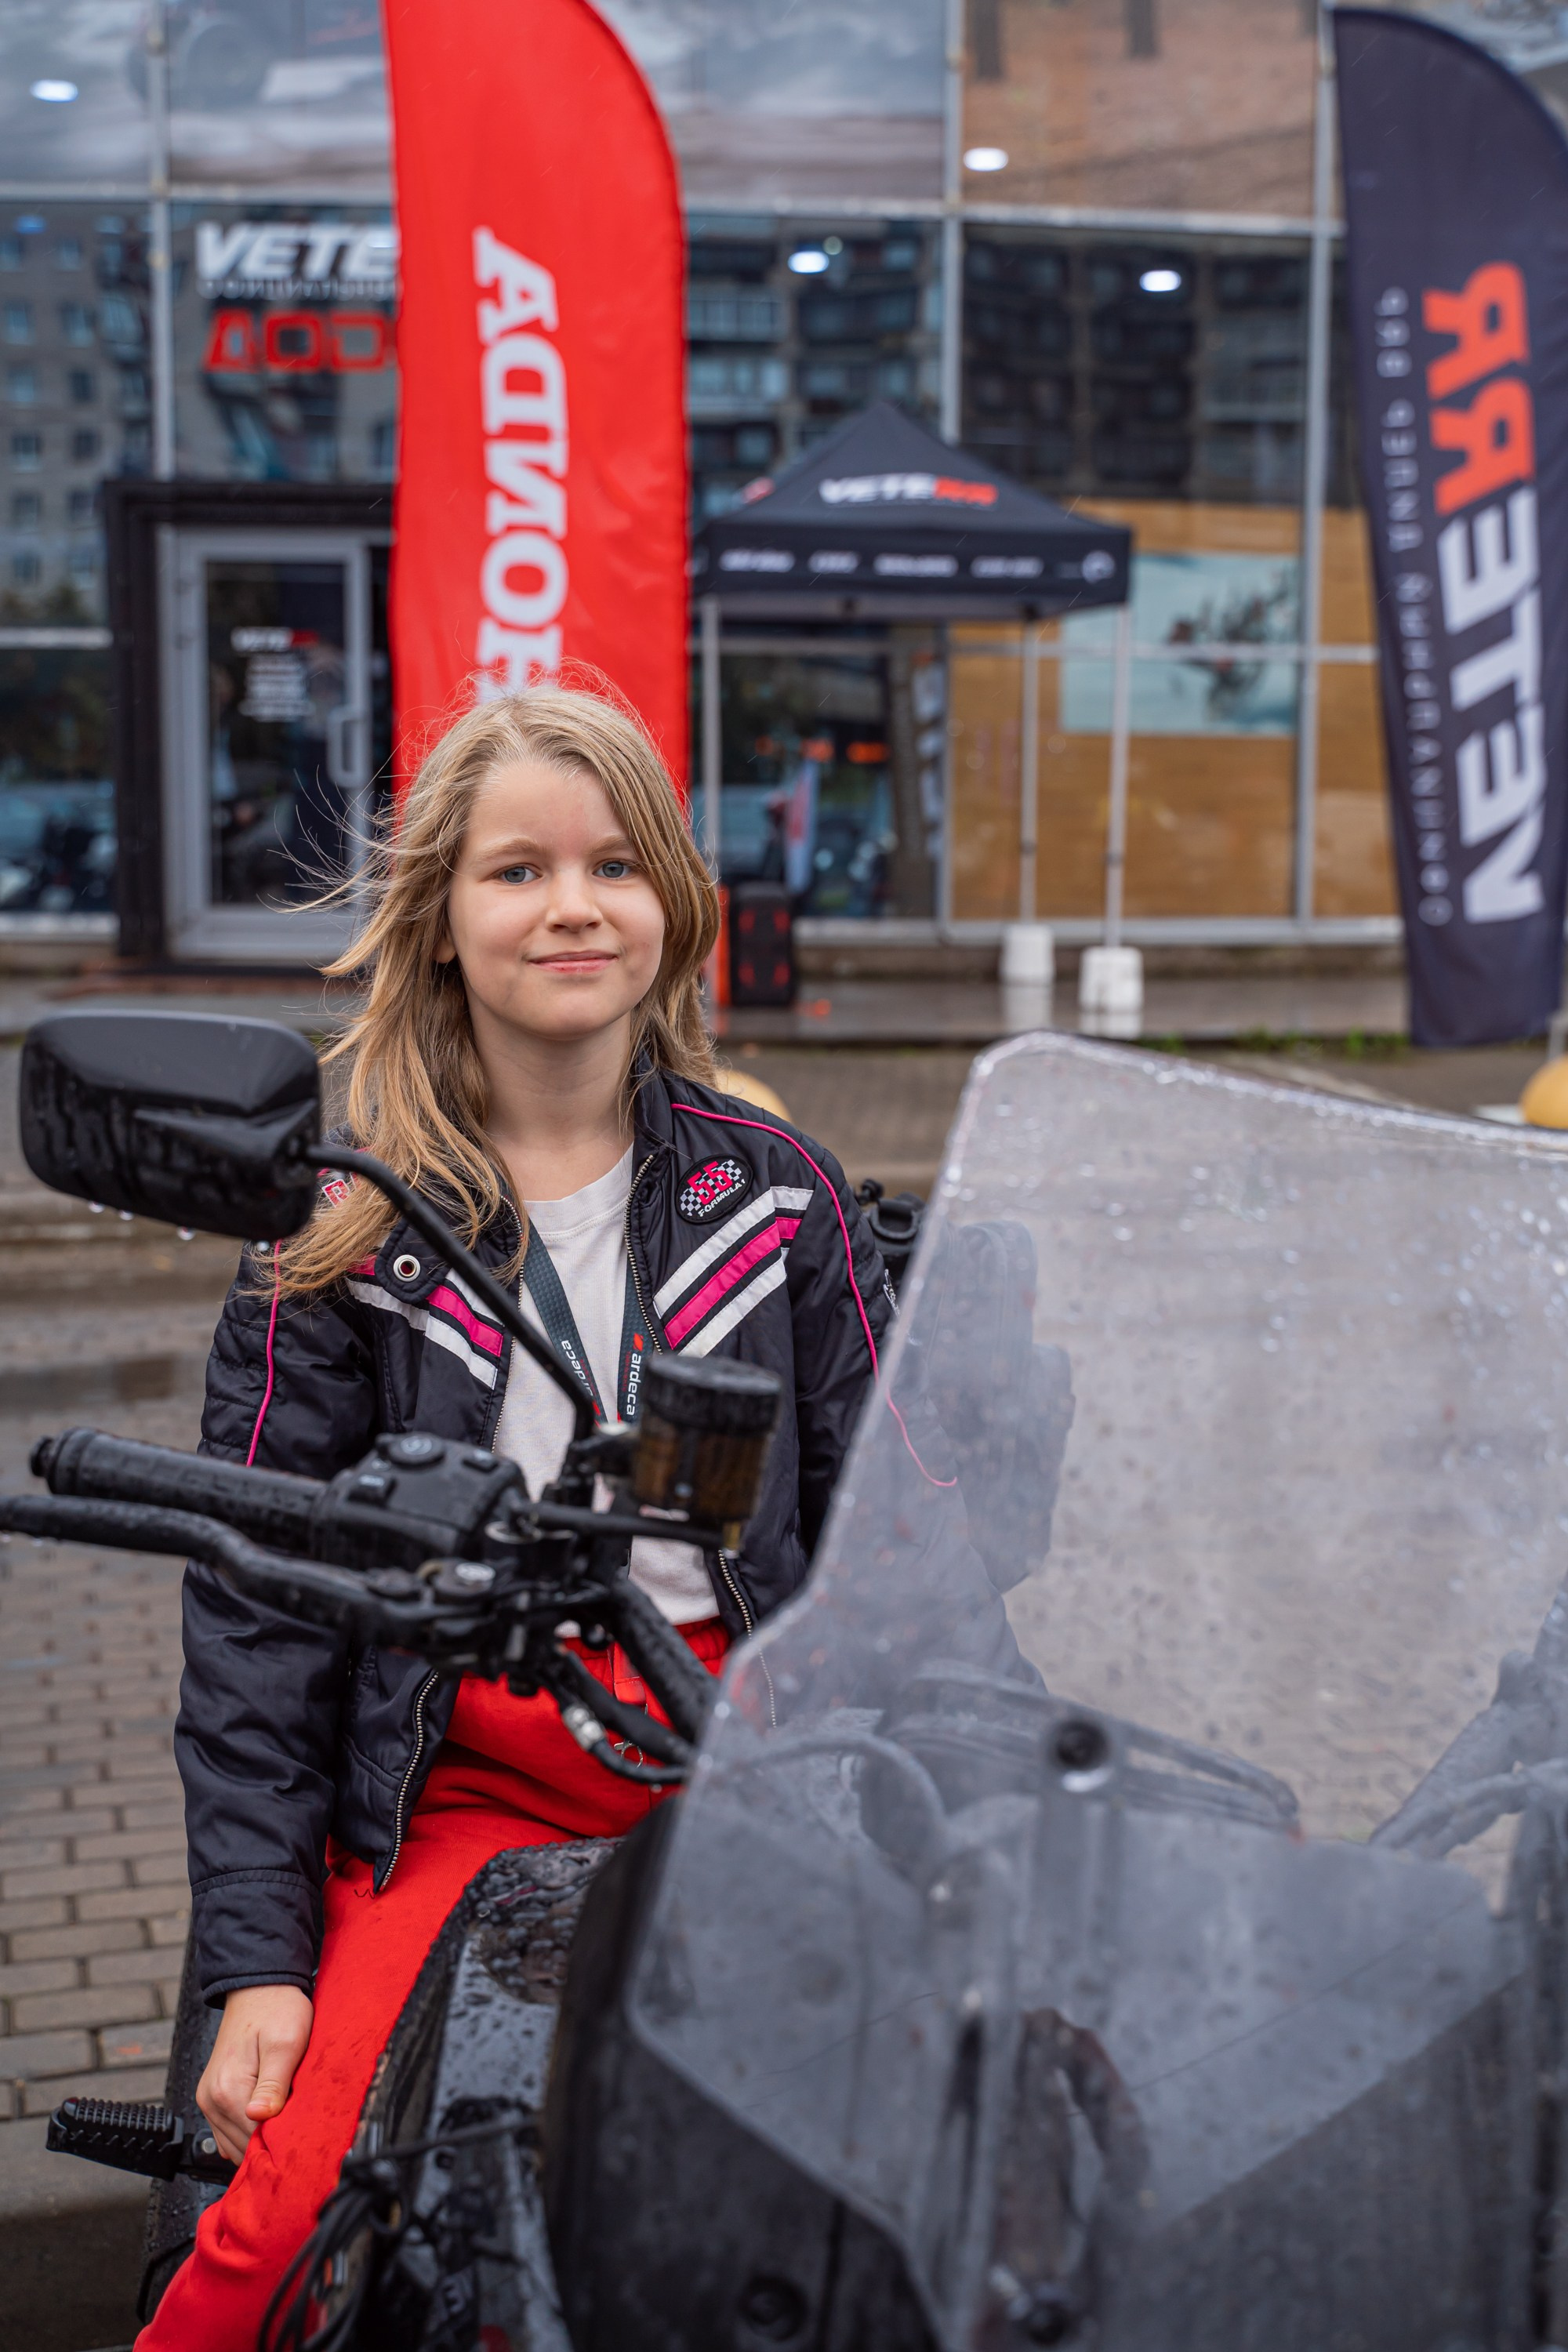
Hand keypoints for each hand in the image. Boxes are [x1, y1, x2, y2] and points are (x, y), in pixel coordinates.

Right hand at [196, 1984, 313, 2164]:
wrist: (259, 1988)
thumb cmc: (278, 2010)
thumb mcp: (286, 2043)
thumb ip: (273, 2084)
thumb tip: (259, 2117)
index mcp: (228, 2090)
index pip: (254, 2140)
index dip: (281, 2141)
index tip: (302, 2132)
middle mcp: (211, 2100)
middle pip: (243, 2146)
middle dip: (270, 2142)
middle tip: (298, 2126)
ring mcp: (209, 2100)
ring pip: (235, 2144)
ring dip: (259, 2139)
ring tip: (285, 2121)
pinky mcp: (213, 2097)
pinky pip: (228, 2132)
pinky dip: (247, 2133)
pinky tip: (269, 2120)